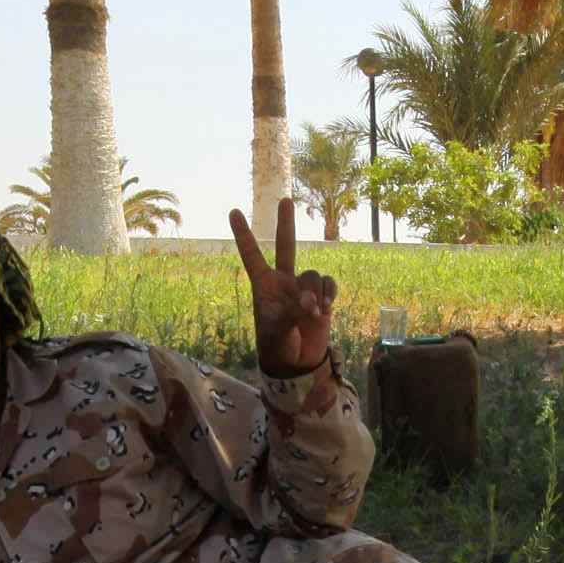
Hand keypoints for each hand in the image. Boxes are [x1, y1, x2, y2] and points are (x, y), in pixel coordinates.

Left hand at [229, 199, 335, 376]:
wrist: (297, 362)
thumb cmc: (277, 346)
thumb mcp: (277, 330)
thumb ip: (293, 312)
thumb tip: (312, 302)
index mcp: (264, 286)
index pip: (252, 256)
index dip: (244, 235)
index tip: (234, 212)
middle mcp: (283, 281)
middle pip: (286, 246)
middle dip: (285, 223)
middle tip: (285, 199)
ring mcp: (303, 288)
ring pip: (313, 275)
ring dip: (315, 293)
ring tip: (313, 314)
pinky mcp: (322, 297)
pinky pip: (329, 284)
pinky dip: (330, 294)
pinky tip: (327, 309)